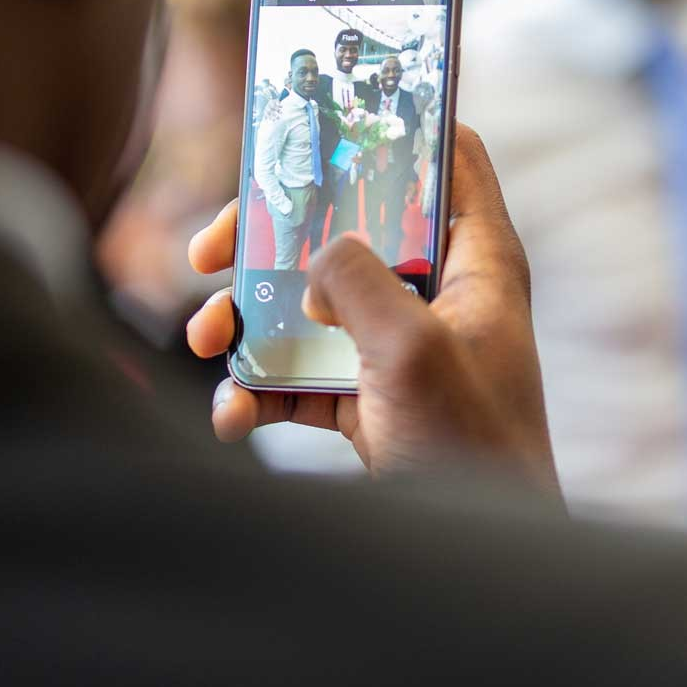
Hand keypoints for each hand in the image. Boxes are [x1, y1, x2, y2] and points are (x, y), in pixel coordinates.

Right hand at [187, 125, 558, 491]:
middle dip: (273, 238)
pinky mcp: (370, 400)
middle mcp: (443, 293)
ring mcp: (402, 347)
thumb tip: (317, 253)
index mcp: (478, 261)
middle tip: (208, 251)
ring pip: (314, 302)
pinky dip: (261, 389)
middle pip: (351, 226)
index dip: (395, 125)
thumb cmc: (471, 448)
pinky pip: (303, 375)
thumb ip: (360, 280)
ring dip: (251, 319)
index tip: (319, 119)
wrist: (474, 566)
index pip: (450, 157)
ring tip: (211, 342)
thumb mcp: (412, 351)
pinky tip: (233, 416)